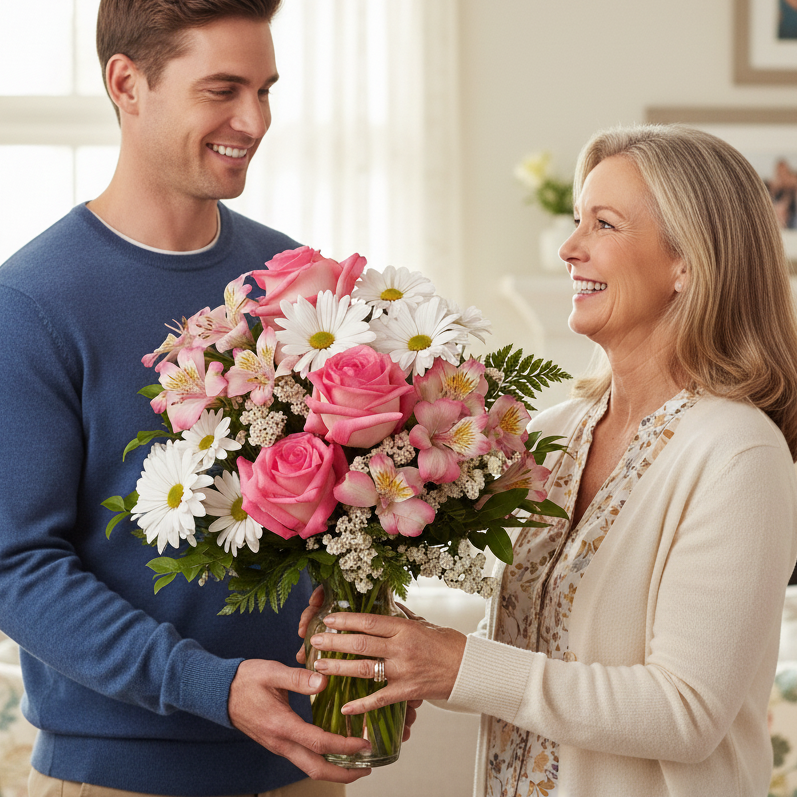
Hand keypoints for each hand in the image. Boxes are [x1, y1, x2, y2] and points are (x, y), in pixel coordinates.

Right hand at [228, 659, 371, 782]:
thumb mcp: (271, 671)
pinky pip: (303, 759)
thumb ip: (298, 677)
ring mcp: (279, 745)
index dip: (345, 746)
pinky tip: (335, 749)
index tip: (364, 743)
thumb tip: (324, 680)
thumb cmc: (244, 680)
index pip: (319, 744)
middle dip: (344, 772)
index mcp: (281, 725)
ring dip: (335, 768)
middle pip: (316, 769)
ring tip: (357, 759)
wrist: (218, 693)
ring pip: (310, 767)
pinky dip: (323, 759)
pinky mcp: (278, 743)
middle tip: (367, 766)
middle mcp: (281, 742)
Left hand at [306, 607, 465, 715]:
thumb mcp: (426, 623)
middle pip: (361, 643)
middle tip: (315, 641)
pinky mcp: (407, 691)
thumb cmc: (450, 644)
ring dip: (340, 668)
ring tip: (320, 666)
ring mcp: (403, 671)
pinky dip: (361, 705)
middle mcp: (401, 648)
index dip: (346, 620)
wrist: (470, 669)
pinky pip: (380, 699)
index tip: (328, 619)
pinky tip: (344, 708)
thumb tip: (389, 605)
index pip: (369, 621)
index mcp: (404, 628)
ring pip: (365, 669)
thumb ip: (404, 616)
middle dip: (335, 642)